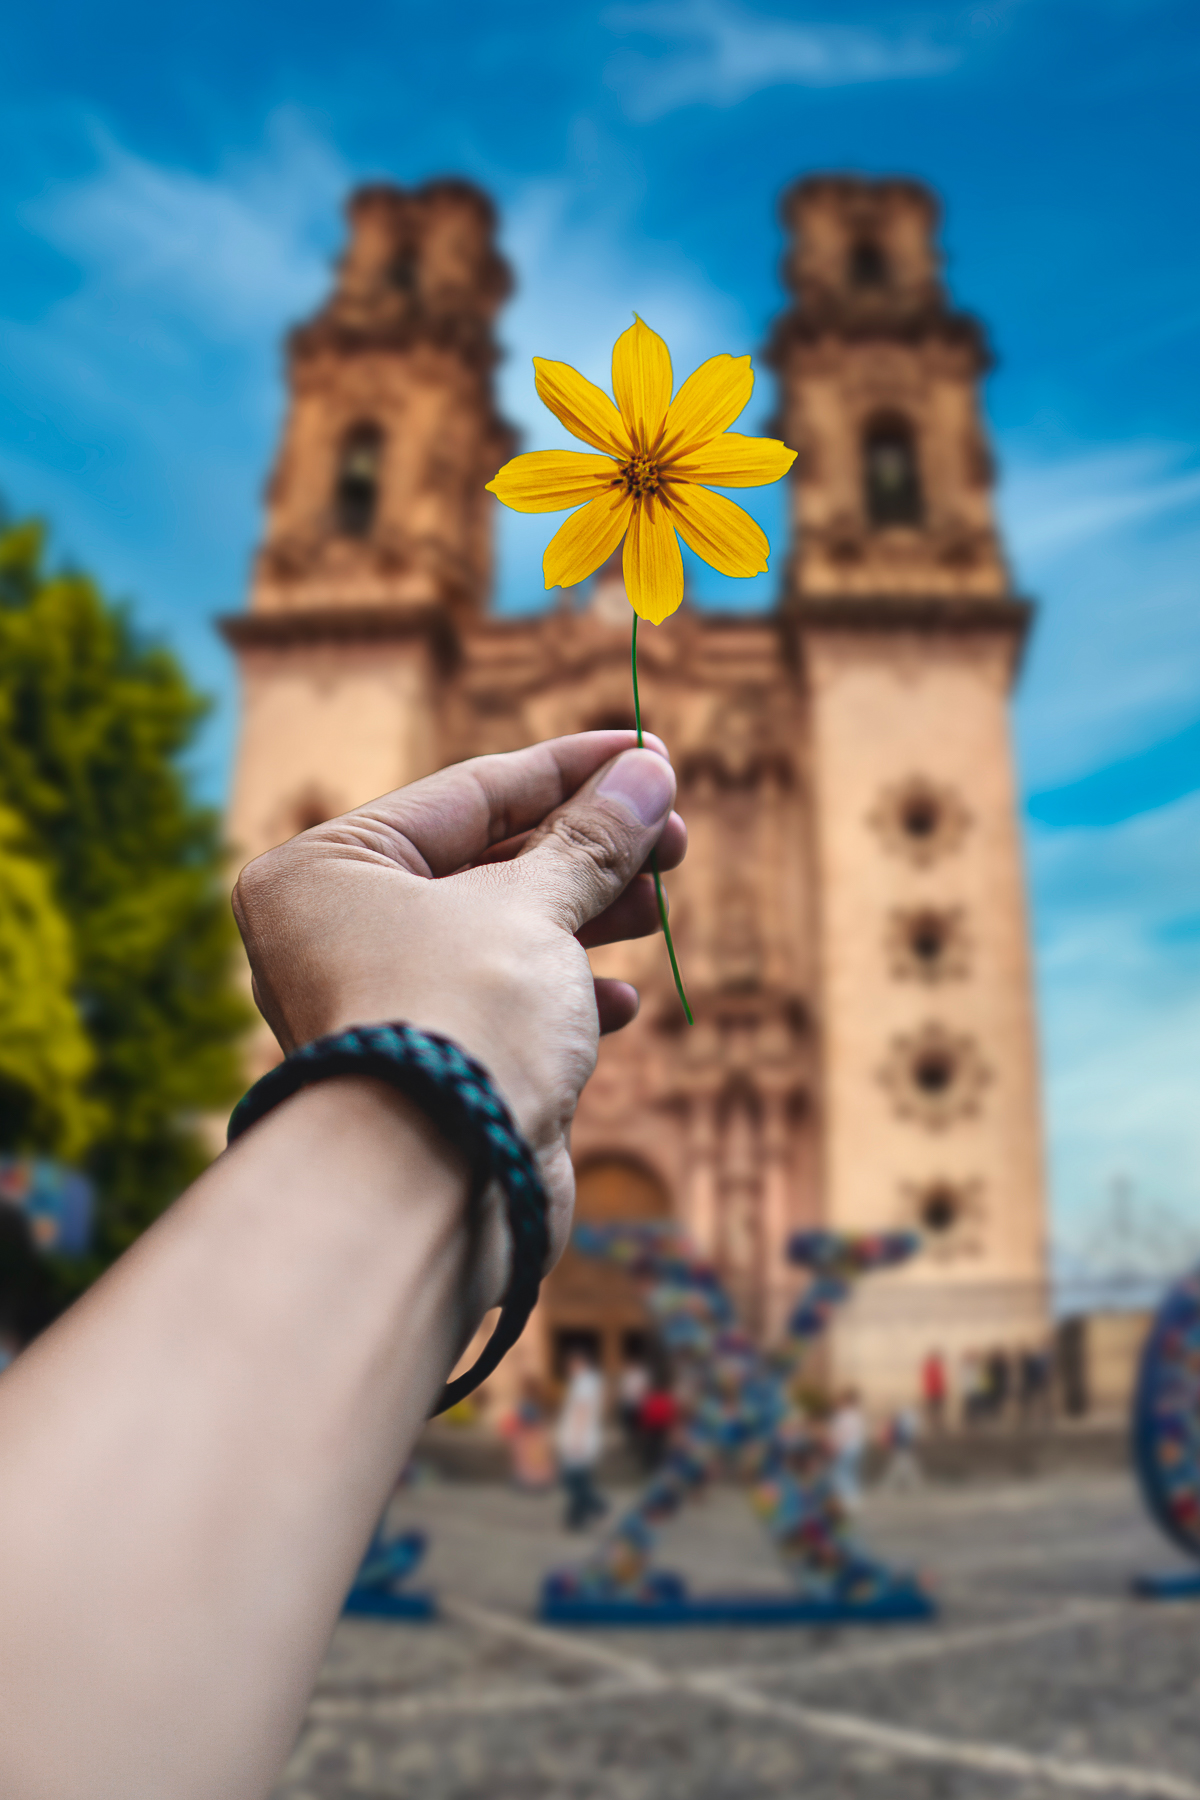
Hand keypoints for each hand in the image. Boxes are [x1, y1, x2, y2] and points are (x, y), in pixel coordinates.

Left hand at [230, 731, 685, 1265]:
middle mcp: (338, 934)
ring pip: (502, 935)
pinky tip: (620, 1002)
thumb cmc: (460, 1020)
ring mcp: (383, 1006)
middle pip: (487, 862)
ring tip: (659, 904)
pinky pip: (502, 1007)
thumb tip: (649, 772)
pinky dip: (562, 997)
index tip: (650, 752)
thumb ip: (592, 838)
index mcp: (326, 871)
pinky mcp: (430, 1069)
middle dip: (589, 848)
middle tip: (674, 836)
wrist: (436, 1190)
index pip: (468, 794)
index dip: (571, 768)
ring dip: (588, 917)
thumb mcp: (534, 907)